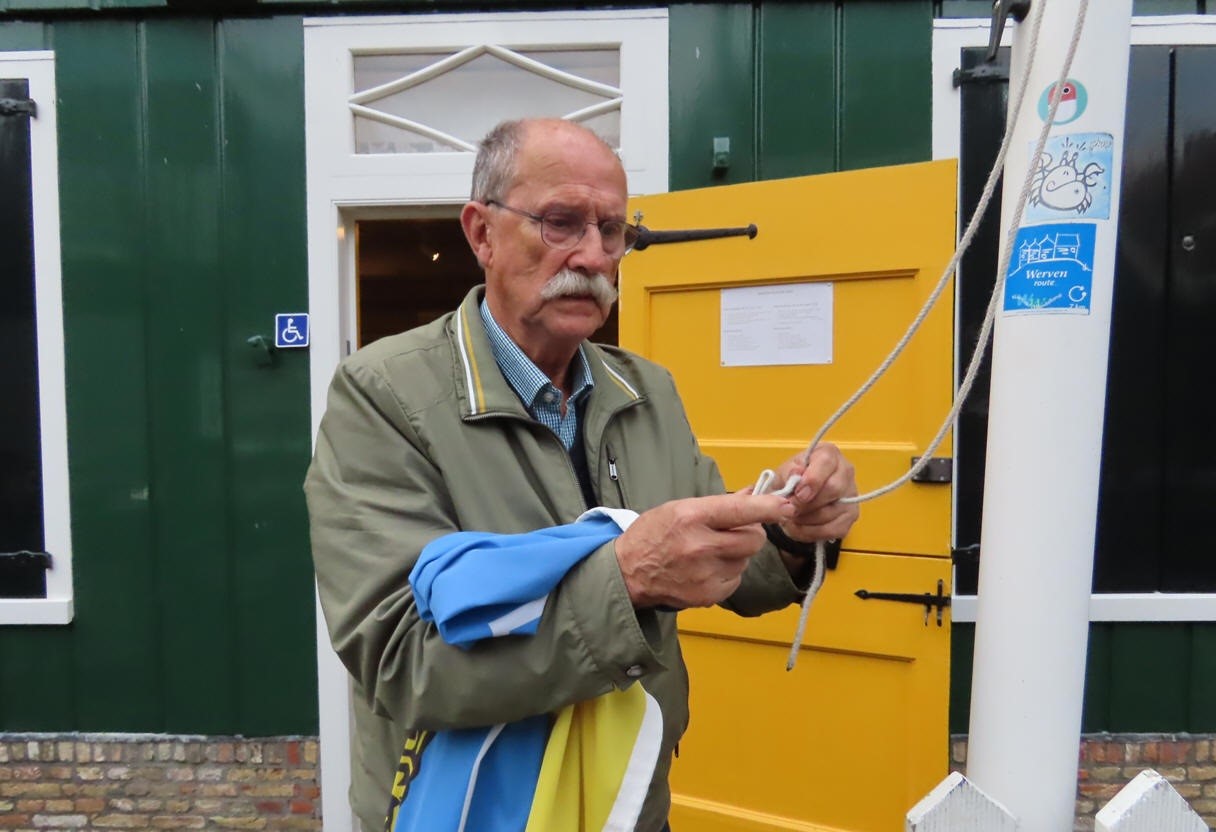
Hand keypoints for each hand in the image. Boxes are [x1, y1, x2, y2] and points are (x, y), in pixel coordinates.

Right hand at [615, 491, 794, 608]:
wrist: (628, 572)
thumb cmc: (653, 535)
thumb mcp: (680, 508)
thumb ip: (719, 505)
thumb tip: (754, 493)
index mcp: (691, 517)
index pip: (740, 510)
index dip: (768, 507)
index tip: (787, 504)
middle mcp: (699, 546)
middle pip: (753, 539)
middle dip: (750, 533)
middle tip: (732, 532)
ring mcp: (704, 573)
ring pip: (746, 559)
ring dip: (737, 554)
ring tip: (710, 552)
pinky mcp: (708, 595)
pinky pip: (736, 578)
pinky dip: (728, 572)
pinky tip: (706, 568)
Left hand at [772, 443, 858, 544]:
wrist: (796, 495)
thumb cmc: (792, 480)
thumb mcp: (784, 472)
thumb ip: (789, 473)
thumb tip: (796, 474)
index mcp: (829, 454)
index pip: (826, 463)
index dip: (812, 480)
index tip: (798, 493)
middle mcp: (845, 472)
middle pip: (833, 489)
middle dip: (807, 504)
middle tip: (790, 509)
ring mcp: (851, 495)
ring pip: (831, 513)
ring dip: (806, 520)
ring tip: (791, 518)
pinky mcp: (851, 516)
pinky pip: (833, 530)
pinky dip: (812, 532)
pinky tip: (800, 527)